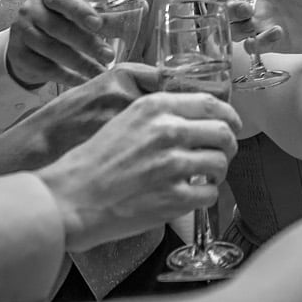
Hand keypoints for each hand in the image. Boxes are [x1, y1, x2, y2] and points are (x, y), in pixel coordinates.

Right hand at [7, 0, 112, 88]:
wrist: (27, 42)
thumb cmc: (61, 22)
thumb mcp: (79, 14)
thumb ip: (107, 16)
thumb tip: (143, 11)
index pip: (63, 0)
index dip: (80, 11)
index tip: (98, 24)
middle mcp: (30, 10)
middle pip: (58, 28)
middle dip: (86, 43)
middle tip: (109, 56)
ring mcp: (21, 32)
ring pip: (51, 49)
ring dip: (80, 63)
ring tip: (100, 73)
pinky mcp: (18, 54)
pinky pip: (44, 67)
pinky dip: (66, 77)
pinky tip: (83, 82)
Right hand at [36, 90, 241, 250]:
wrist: (70, 197)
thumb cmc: (93, 161)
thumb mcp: (126, 119)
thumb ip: (160, 113)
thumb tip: (196, 116)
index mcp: (155, 107)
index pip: (211, 103)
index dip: (228, 115)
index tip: (231, 124)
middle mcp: (167, 131)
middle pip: (224, 132)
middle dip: (228, 145)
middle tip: (221, 153)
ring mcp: (172, 165)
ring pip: (220, 163)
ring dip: (217, 172)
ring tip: (203, 177)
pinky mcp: (173, 198)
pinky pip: (209, 194)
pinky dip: (205, 196)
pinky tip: (191, 195)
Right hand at [211, 0, 301, 53]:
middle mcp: (260, 5)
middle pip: (229, 11)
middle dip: (229, 10)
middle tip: (245, 8)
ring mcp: (266, 26)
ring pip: (237, 31)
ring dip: (238, 28)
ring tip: (256, 20)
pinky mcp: (276, 44)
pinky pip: (255, 47)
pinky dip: (258, 43)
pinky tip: (277, 32)